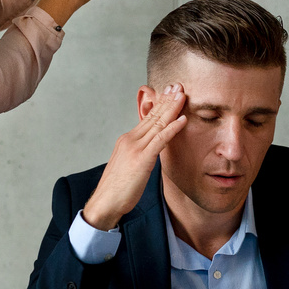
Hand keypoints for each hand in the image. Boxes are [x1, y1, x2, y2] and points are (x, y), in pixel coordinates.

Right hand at [82, 85, 187, 230]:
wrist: (105, 203)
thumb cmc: (118, 189)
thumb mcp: (130, 165)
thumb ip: (140, 153)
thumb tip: (152, 149)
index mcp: (127, 140)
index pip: (147, 117)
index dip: (160, 104)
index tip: (170, 93)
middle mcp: (130, 139)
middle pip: (152, 115)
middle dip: (167, 100)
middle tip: (178, 85)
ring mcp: (135, 147)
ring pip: (157, 123)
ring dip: (172, 108)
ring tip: (183, 95)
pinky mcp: (142, 159)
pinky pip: (160, 140)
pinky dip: (173, 128)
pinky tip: (183, 119)